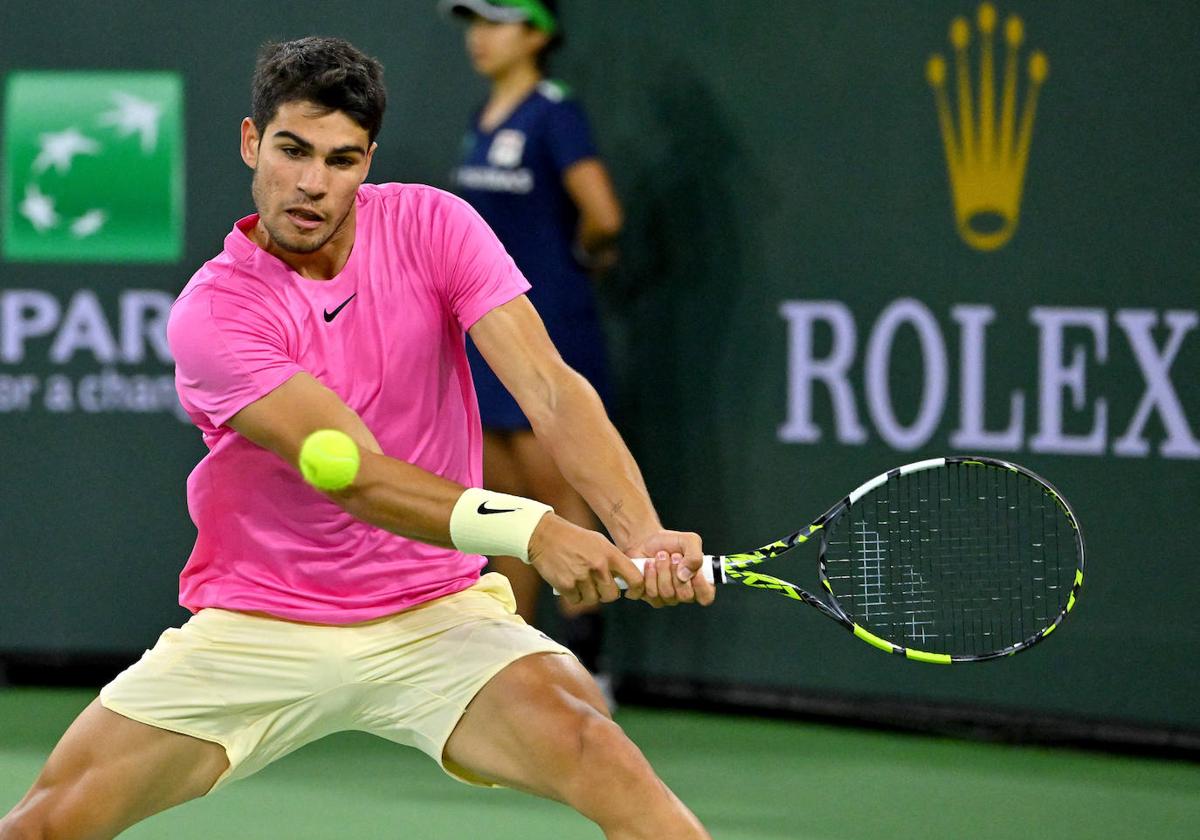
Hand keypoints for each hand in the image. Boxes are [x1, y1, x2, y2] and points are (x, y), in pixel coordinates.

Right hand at [527, 514, 645, 606]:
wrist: (545, 535)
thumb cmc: (574, 539)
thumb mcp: (599, 542)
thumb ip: (613, 560)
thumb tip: (625, 579)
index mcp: (610, 554)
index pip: (635, 578)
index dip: (637, 589)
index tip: (630, 591)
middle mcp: (598, 566)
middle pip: (612, 595)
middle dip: (605, 593)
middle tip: (597, 585)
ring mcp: (582, 576)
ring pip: (593, 600)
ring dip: (587, 594)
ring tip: (580, 580)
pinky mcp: (566, 585)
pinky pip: (576, 600)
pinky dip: (573, 595)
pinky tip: (569, 582)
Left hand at [622, 530, 715, 607]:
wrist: (647, 541)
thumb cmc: (671, 543)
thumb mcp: (690, 541)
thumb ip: (695, 556)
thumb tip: (686, 575)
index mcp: (699, 582)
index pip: (706, 596)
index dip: (701, 585)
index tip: (694, 569)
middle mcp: (684, 593)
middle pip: (685, 595)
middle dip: (677, 571)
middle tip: (673, 555)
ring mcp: (667, 598)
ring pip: (667, 593)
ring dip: (662, 570)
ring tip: (659, 556)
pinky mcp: (650, 597)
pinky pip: (650, 593)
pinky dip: (648, 574)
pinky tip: (648, 564)